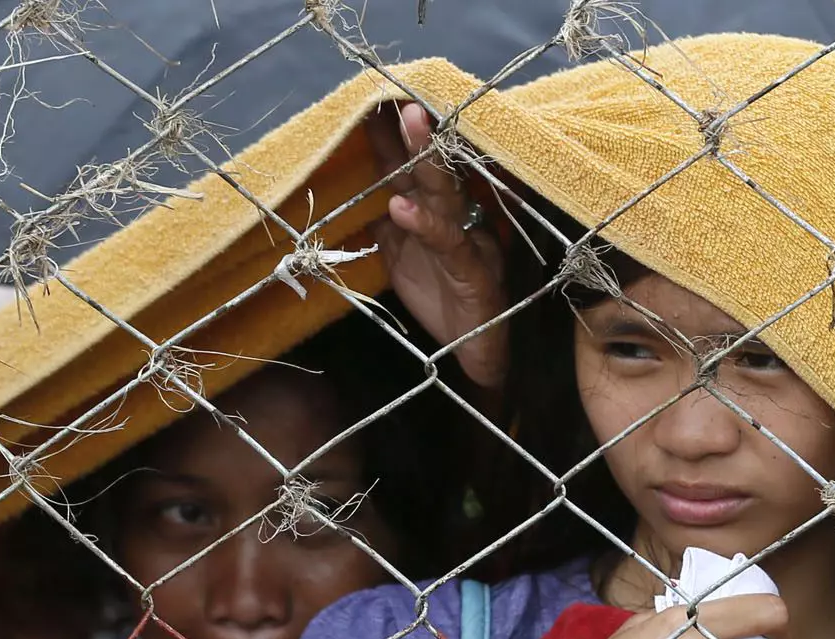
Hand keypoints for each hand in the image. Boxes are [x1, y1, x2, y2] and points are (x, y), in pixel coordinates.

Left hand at [369, 103, 507, 394]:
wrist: (474, 352)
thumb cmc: (443, 299)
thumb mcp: (401, 257)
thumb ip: (385, 224)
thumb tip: (360, 194)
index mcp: (437, 212)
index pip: (413, 166)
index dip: (394, 134)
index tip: (372, 98)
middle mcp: (457, 217)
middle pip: (435, 166)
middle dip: (416, 128)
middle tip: (398, 91)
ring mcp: (469, 240)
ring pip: (448, 191)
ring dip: (427, 156)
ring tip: (411, 122)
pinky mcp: (474, 270)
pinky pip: (450, 240)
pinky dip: (425, 223)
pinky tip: (402, 206)